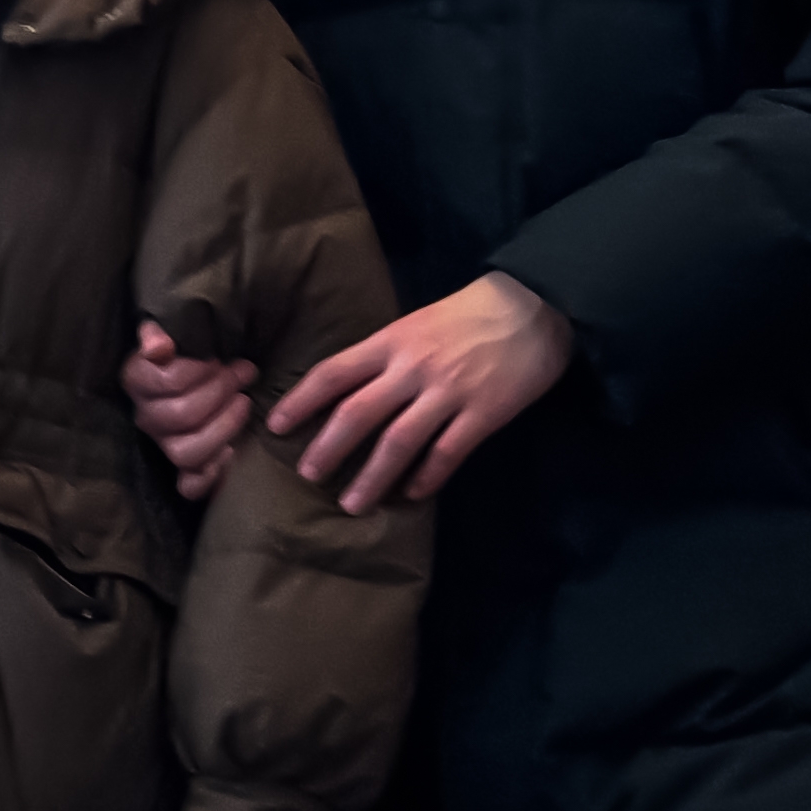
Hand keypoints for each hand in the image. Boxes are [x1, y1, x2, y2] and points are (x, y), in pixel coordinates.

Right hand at [125, 322, 259, 501]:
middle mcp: (146, 416)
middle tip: (244, 373)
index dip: (199, 370)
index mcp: (137, 381)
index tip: (221, 357)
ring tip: (245, 403)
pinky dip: (210, 476)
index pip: (167, 381)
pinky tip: (231, 454)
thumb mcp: (169, 331)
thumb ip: (156, 331)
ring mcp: (163, 444)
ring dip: (223, 428)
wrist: (191, 372)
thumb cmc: (185, 349)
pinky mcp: (182, 468)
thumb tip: (159, 347)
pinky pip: (189, 486)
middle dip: (220, 391)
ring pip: (186, 452)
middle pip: (182, 415)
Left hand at [272, 271, 575, 511]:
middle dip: (328, 448)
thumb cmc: (470, 312)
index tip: (275, 426)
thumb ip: (385, 354)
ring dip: (372, 476)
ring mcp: (448, 392)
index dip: (301, 401)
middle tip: (307, 476)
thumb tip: (348, 389)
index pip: (333, 373)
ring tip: (352, 504)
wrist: (535, 306)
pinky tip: (411, 495)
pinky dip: (427, 477)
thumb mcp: (416, 322)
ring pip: (398, 442)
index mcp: (391, 341)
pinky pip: (447, 453)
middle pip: (358, 413)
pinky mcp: (484, 414)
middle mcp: (412, 368)